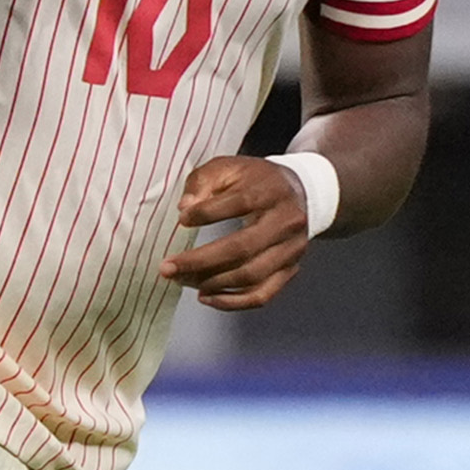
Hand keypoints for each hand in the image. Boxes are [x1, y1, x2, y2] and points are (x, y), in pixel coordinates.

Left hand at [159, 156, 310, 312]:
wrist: (300, 193)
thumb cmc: (257, 181)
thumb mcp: (229, 167)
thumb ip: (203, 181)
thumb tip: (185, 209)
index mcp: (270, 191)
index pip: (239, 204)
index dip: (206, 214)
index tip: (182, 220)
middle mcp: (286, 222)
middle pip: (242, 248)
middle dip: (200, 262)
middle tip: (168, 268)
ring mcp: (290, 250)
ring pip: (250, 276)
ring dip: (211, 283)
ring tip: (182, 280)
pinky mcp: (289, 270)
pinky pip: (261, 295)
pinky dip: (232, 302)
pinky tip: (206, 296)